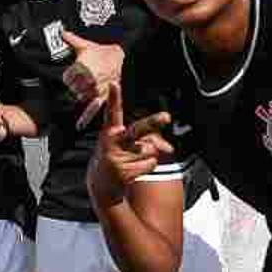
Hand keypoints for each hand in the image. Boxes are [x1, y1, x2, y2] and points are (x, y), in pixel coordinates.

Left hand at [61, 32, 123, 127]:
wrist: (118, 55)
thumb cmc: (101, 51)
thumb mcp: (85, 45)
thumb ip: (72, 40)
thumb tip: (62, 32)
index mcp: (82, 66)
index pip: (67, 78)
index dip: (68, 77)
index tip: (71, 74)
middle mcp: (89, 78)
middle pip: (73, 89)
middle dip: (74, 87)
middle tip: (78, 82)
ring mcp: (96, 87)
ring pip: (81, 97)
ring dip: (80, 96)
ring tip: (81, 93)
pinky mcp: (103, 94)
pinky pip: (93, 107)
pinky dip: (86, 116)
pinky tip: (79, 125)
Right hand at [87, 82, 173, 208]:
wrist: (101, 187)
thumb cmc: (116, 159)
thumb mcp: (124, 145)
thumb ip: (147, 139)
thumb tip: (170, 148)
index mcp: (109, 132)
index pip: (112, 113)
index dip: (113, 98)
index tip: (113, 84)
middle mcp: (112, 143)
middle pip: (137, 130)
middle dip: (153, 123)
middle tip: (167, 117)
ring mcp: (117, 158)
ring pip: (150, 150)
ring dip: (147, 156)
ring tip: (131, 161)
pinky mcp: (124, 172)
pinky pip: (151, 163)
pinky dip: (147, 167)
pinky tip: (133, 170)